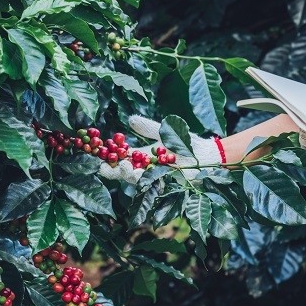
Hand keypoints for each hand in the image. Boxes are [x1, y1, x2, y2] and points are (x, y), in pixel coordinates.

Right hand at [99, 115, 223, 183]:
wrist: (207, 154)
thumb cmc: (186, 142)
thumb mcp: (164, 132)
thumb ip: (147, 128)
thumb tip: (131, 120)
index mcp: (143, 158)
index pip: (122, 160)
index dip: (110, 160)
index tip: (99, 158)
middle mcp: (147, 170)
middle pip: (126, 173)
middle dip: (116, 171)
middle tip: (108, 167)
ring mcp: (157, 179)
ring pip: (139, 180)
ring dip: (131, 176)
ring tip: (126, 168)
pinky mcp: (168, 185)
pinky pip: (156, 185)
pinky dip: (149, 182)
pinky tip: (143, 176)